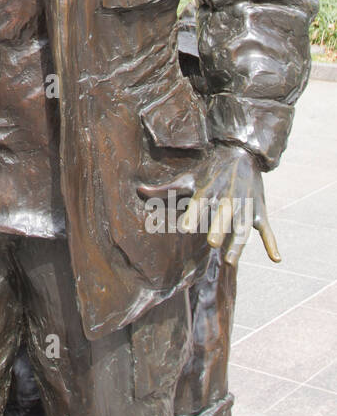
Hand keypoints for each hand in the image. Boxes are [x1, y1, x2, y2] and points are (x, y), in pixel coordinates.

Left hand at [138, 144, 278, 266]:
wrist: (242, 154)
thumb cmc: (209, 172)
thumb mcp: (188, 178)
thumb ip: (165, 190)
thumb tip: (138, 191)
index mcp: (208, 191)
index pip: (199, 203)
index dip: (193, 215)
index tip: (185, 228)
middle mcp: (227, 199)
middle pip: (223, 217)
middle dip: (219, 228)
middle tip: (212, 243)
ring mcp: (245, 207)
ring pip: (243, 228)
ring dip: (238, 244)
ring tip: (230, 261)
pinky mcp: (259, 212)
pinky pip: (267, 229)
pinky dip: (272, 243)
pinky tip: (276, 259)